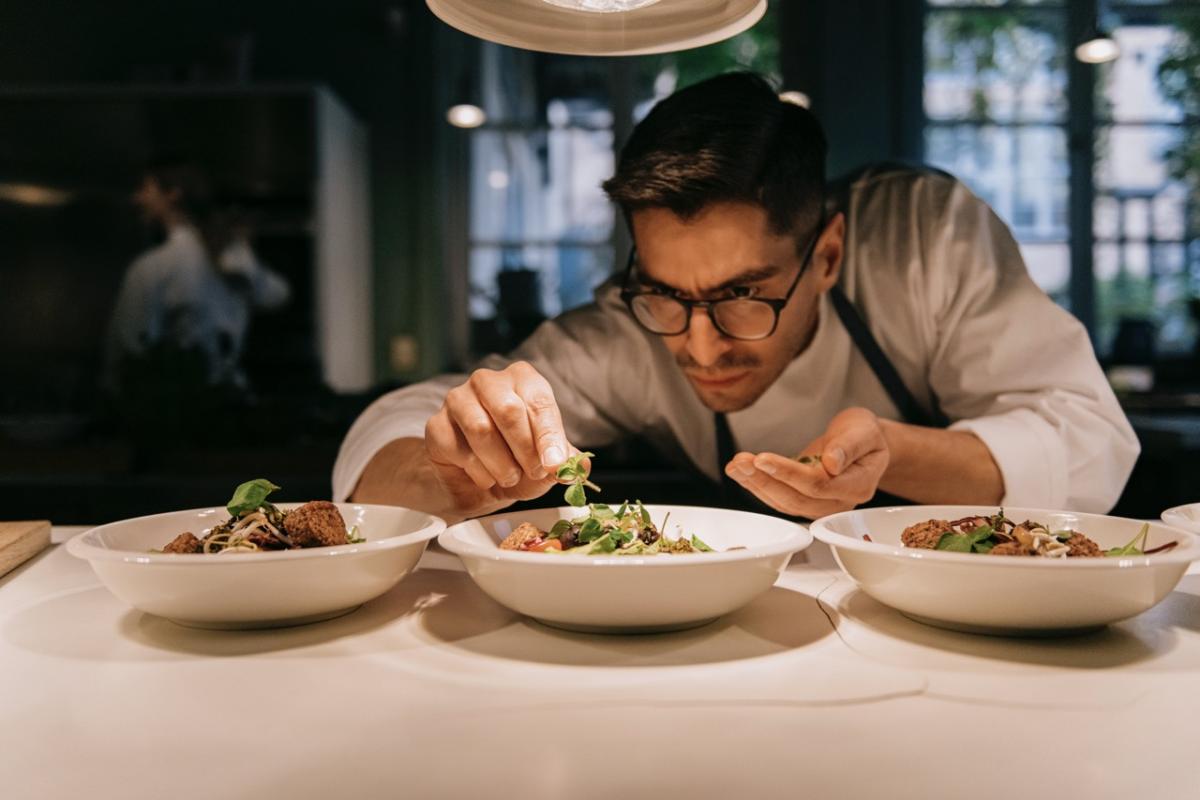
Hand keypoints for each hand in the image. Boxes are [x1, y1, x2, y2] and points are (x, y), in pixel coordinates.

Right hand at [424, 361, 584, 516]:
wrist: (480, 481)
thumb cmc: (518, 461)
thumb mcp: (548, 462)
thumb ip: (566, 460)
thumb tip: (581, 464)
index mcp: (522, 379)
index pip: (538, 402)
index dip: (549, 436)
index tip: (554, 463)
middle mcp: (488, 381)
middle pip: (508, 410)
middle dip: (525, 449)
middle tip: (534, 472)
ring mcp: (457, 399)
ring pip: (481, 430)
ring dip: (501, 464)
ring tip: (510, 477)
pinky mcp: (436, 424)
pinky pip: (457, 448)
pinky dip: (477, 472)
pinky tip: (485, 477)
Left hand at [724, 407, 889, 517]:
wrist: (863, 442)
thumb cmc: (865, 434)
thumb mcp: (864, 430)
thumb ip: (849, 446)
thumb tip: (832, 462)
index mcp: (858, 486)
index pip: (818, 485)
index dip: (788, 474)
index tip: (763, 458)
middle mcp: (839, 502)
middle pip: (796, 499)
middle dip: (765, 480)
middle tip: (741, 462)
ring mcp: (821, 505)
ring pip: (784, 503)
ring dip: (756, 485)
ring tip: (736, 466)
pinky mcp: (805, 501)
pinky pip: (780, 499)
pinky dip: (758, 486)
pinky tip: (741, 473)